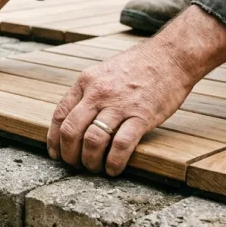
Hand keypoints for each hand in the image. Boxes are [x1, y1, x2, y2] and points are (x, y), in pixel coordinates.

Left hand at [48, 6, 225, 175]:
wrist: (171, 56)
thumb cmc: (138, 66)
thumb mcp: (104, 72)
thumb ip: (88, 93)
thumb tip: (75, 119)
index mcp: (86, 82)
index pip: (60, 115)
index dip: (54, 139)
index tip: (56, 153)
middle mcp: (98, 93)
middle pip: (71, 131)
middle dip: (69, 154)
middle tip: (75, 165)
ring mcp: (120, 105)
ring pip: (93, 141)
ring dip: (90, 161)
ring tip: (95, 169)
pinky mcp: (141, 116)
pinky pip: (121, 145)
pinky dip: (114, 162)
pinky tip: (114, 169)